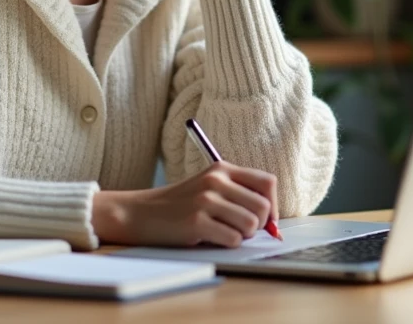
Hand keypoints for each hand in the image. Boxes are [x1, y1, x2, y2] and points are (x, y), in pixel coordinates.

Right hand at [91, 162, 278, 246]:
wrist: (139, 213)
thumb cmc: (179, 205)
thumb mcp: (208, 187)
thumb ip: (238, 195)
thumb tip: (273, 223)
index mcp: (222, 168)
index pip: (267, 182)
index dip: (273, 205)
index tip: (266, 220)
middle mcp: (216, 181)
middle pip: (264, 207)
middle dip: (259, 225)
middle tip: (240, 230)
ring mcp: (206, 200)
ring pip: (251, 225)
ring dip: (242, 236)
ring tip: (222, 232)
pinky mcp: (196, 222)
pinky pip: (233, 239)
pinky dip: (227, 244)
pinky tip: (210, 237)